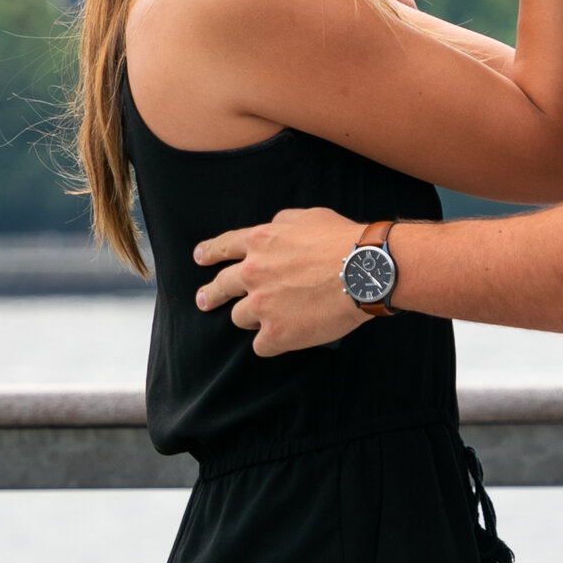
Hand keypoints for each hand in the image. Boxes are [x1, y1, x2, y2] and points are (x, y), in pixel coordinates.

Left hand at [193, 208, 374, 355]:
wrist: (363, 271)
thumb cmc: (342, 240)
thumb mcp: (307, 217)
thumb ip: (281, 223)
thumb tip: (272, 229)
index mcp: (259, 242)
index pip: (224, 247)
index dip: (209, 253)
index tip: (199, 258)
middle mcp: (252, 273)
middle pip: (220, 286)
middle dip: (210, 294)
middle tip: (204, 300)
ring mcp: (261, 305)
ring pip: (239, 318)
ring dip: (253, 318)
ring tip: (270, 319)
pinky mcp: (275, 333)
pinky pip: (260, 345)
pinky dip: (271, 342)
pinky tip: (284, 338)